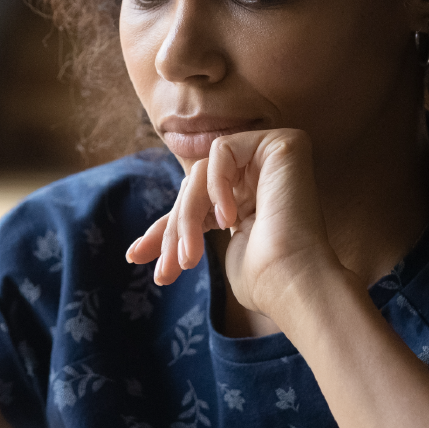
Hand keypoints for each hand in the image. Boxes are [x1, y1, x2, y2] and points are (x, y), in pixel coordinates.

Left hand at [126, 128, 339, 317]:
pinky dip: (217, 184)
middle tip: (167, 269)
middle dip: (174, 227)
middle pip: (195, 186)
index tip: (136, 256)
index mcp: (250, 201)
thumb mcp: (207, 251)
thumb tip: (138, 247)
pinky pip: (223, 150)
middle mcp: (262, 176)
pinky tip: (229, 218)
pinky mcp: (282, 144)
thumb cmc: (261, 280)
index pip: (195, 203)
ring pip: (202, 171)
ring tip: (190, 256)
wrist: (292, 284)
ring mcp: (273, 158)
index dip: (165, 228)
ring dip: (187, 215)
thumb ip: (184, 232)